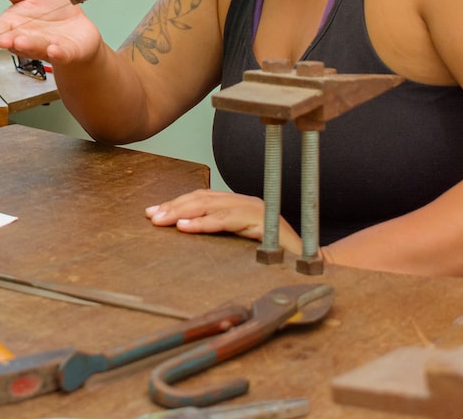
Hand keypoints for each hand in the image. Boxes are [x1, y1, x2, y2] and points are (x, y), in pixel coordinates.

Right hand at [0, 0, 102, 64]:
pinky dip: (58, 53)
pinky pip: (62, 54)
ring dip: (28, 45)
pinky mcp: (66, 52)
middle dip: (8, 41)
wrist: (78, 26)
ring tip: (21, 42)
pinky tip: (54, 50)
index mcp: (16, 25)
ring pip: (36, 47)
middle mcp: (28, 38)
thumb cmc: (54, 11)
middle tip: (1, 40)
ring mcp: (46, 46)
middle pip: (16, 41)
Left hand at [145, 189, 300, 253]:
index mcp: (238, 205)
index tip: (153, 212)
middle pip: (202, 198)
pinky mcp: (261, 222)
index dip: (176, 203)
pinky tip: (186, 227)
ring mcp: (254, 209)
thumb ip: (220, 233)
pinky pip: (227, 220)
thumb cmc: (274, 255)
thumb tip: (185, 232)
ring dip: (183, 212)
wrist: (310, 263)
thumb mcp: (240, 242)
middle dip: (173, 206)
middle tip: (152, 216)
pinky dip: (204, 223)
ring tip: (163, 220)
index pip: (202, 198)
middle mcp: (244, 202)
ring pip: (212, 205)